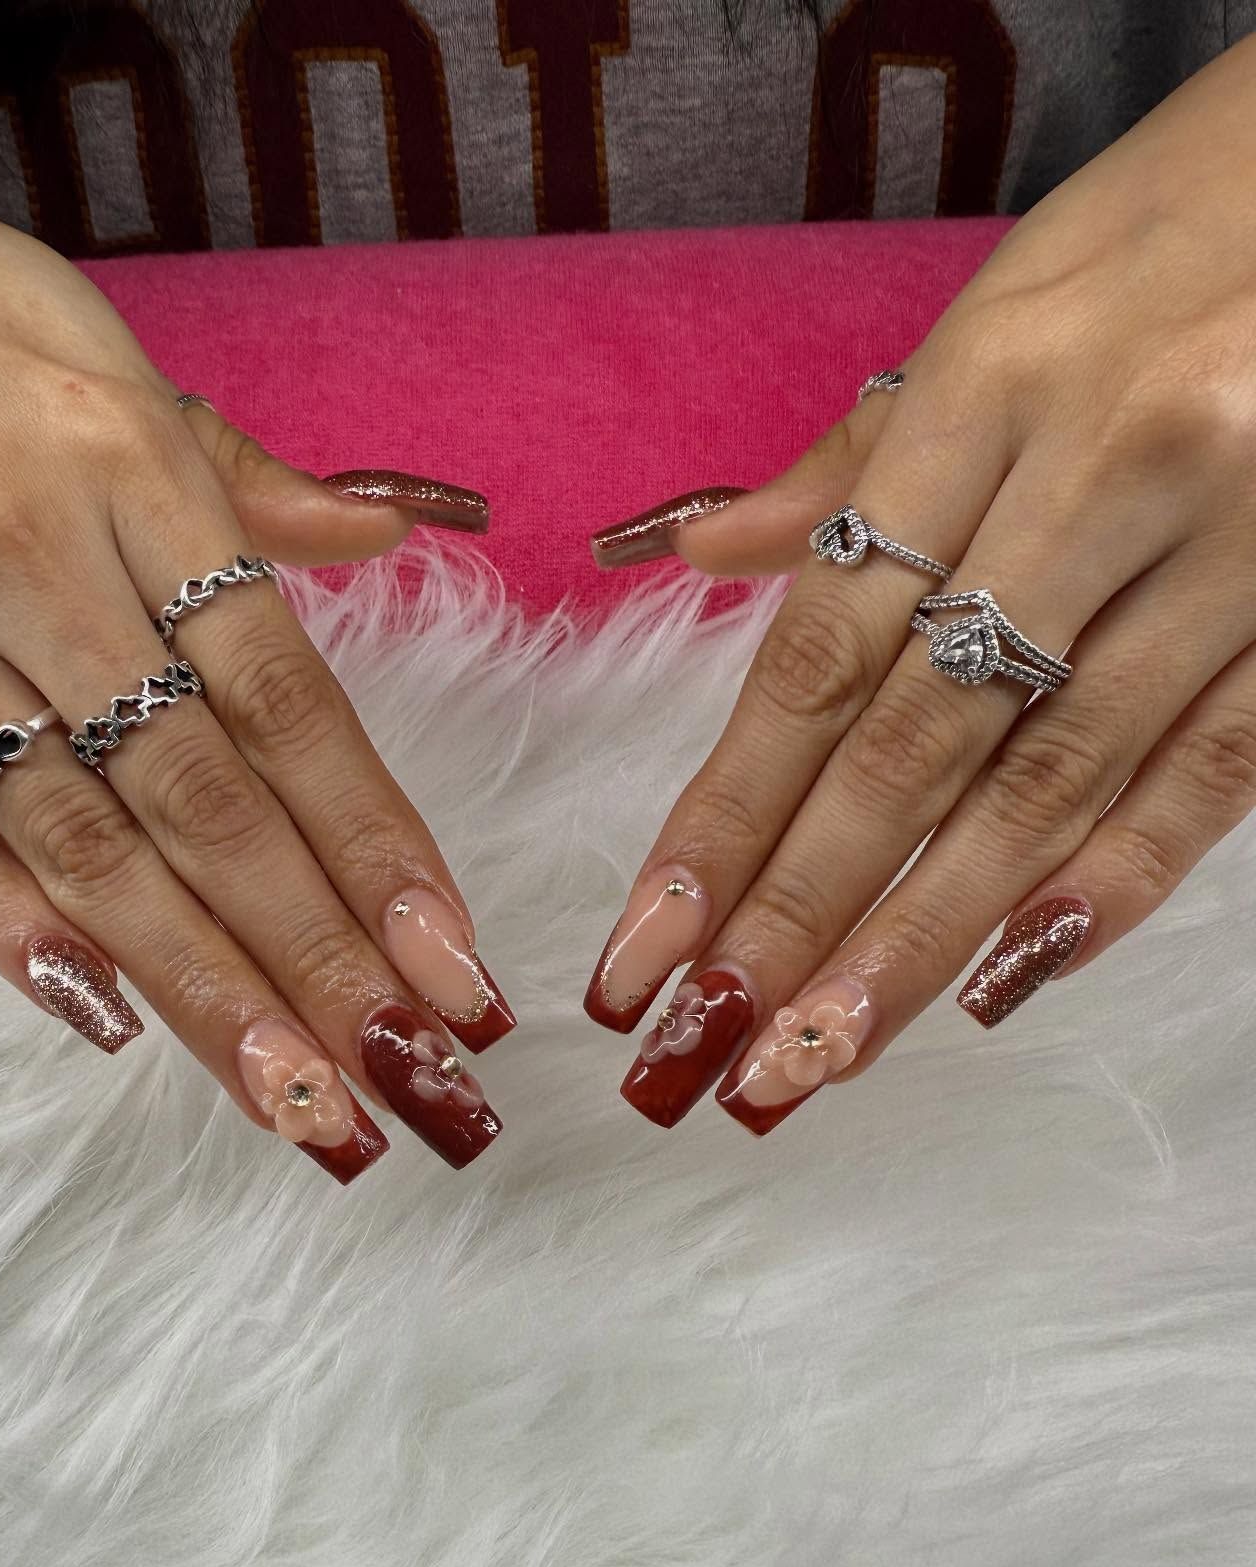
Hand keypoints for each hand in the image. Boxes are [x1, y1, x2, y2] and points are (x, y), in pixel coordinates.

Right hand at [0, 132, 512, 1182]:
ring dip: (200, 988)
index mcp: (125, 473)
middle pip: (203, 803)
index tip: (455, 968)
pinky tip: (108, 1022)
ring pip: (80, 846)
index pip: (285, 701)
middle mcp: (25, 563)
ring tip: (300, 1100)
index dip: (376, 847)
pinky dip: (9, 930)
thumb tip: (387, 534)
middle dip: (319, 960)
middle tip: (415, 1085)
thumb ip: (239, 477)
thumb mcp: (104, 355)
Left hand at [584, 37, 1255, 1133]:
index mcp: (987, 389)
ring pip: (1053, 780)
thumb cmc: (1170, 234)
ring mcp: (1229, 545)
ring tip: (823, 1053)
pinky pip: (1220, 767)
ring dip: (927, 936)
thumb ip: (857, 459)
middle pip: (916, 739)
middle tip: (714, 1050)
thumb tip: (704, 556)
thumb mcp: (996, 308)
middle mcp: (1101, 471)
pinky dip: (1122, 877)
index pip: (820, 650)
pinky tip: (1015, 976)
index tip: (649, 947)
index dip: (726, 816)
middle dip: (803, 910)